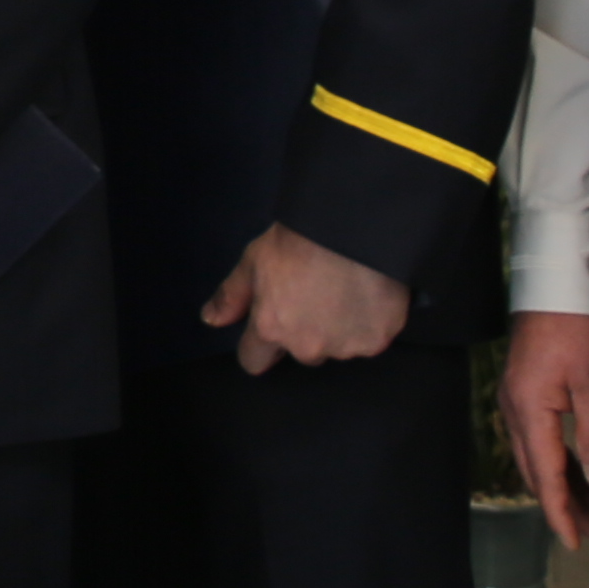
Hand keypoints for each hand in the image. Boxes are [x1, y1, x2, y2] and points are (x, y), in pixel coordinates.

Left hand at [204, 224, 413, 374]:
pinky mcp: (377, 339)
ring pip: (337, 348)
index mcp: (271, 329)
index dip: (258, 345)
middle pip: (301, 353)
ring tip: (343, 293)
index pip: (254, 361)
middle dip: (304, 333)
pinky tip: (367, 296)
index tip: (271, 326)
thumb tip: (211, 320)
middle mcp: (308, 347)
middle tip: (314, 297)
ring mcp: (345, 347)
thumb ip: (231, 296)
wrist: (350, 227)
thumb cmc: (298, 240)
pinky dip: (368, 323)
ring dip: (338, 330)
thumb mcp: (253, 261)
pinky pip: (369, 339)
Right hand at [499, 311, 588, 551]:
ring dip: (572, 489)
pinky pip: (543, 442)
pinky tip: (588, 477)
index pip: (546, 477)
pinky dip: (566, 465)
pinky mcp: (527, 394)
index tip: (577, 543)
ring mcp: (518, 403)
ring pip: (543, 461)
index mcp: (530, 412)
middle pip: (541, 475)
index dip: (562, 514)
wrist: (557, 285)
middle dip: (572, 508)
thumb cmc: (579, 328)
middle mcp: (516, 412)